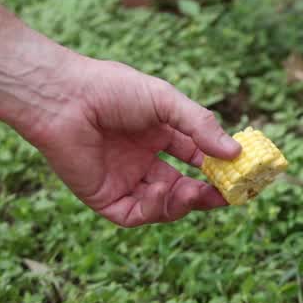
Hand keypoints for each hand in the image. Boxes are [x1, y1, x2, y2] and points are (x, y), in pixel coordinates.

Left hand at [22, 56, 242, 226]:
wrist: (62, 96)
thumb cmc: (110, 89)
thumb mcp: (166, 102)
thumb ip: (200, 127)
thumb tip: (235, 152)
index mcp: (156, 136)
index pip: (194, 159)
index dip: (217, 168)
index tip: (240, 173)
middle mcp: (140, 160)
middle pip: (181, 188)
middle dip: (206, 194)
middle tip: (228, 195)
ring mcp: (121, 180)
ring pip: (161, 206)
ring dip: (183, 203)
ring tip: (194, 191)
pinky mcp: (102, 196)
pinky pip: (134, 214)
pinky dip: (153, 208)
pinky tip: (160, 188)